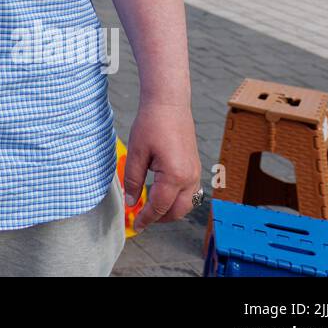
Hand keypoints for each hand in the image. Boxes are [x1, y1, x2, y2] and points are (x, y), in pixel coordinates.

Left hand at [122, 101, 200, 232]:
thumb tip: (131, 202)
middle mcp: (189, 177)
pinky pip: (190, 191)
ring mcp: (195, 172)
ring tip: (150, 208)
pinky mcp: (195, 166)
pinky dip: (177, 199)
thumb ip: (133, 180)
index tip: (135, 225)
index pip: (159, 206)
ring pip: (186, 203)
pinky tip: (162, 194)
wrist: (169, 103)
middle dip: (160, 218)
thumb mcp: (136, 152)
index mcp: (174, 176)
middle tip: (141, 218)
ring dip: (170, 210)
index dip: (146, 218)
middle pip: (177, 211)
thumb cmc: (151, 124)